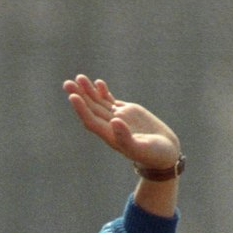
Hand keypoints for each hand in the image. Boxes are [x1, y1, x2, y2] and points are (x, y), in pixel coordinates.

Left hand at [63, 74, 179, 173]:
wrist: (165, 153)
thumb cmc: (154, 155)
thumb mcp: (141, 148)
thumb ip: (126, 138)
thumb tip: (115, 122)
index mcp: (111, 136)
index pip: (92, 120)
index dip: (81, 109)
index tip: (73, 96)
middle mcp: (111, 127)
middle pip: (91, 109)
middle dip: (80, 96)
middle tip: (67, 83)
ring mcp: (118, 118)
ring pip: (99, 103)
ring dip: (88, 91)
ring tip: (79, 78)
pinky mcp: (127, 112)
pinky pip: (111, 101)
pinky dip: (104, 92)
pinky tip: (98, 83)